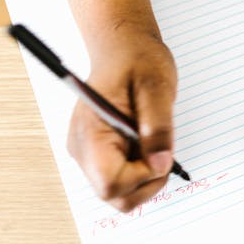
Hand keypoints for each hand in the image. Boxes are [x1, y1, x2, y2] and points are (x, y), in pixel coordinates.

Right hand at [67, 27, 177, 211]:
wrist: (123, 47)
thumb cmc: (138, 60)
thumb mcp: (157, 87)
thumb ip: (158, 127)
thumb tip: (161, 163)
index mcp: (91, 132)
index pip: (109, 183)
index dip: (141, 177)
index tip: (160, 153)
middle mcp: (82, 148)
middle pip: (113, 195)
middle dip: (145, 182)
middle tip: (161, 152)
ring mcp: (87, 153)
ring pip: (117, 192)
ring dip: (144, 177)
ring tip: (152, 142)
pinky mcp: (98, 153)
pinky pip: (120, 177)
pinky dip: (139, 169)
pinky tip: (145, 142)